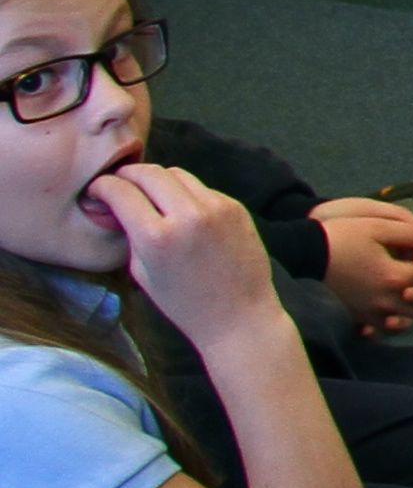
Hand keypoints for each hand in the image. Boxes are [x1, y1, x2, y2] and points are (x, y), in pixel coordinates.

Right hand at [87, 161, 287, 342]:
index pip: (121, 191)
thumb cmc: (183, 303)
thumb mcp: (141, 271)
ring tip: (148, 193)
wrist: (238, 315)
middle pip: (149, 172)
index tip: (98, 189)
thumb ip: (129, 233)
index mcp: (156, 236)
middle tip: (120, 184)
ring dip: (157, 179)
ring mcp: (216, 207)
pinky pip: (202, 188)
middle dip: (128, 174)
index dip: (103, 186)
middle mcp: (188, 214)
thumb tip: (115, 205)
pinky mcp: (236, 207)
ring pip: (178, 173)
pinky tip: (180, 209)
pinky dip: (185, 192)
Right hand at [312, 200, 412, 333]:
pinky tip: (389, 306)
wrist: (303, 254)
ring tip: (406, 286)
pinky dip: (392, 321)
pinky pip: (382, 329)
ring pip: (407, 321)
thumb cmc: (340, 236)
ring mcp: (368, 313)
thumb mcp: (378, 225)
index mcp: (392, 278)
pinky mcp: (356, 317)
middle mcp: (383, 302)